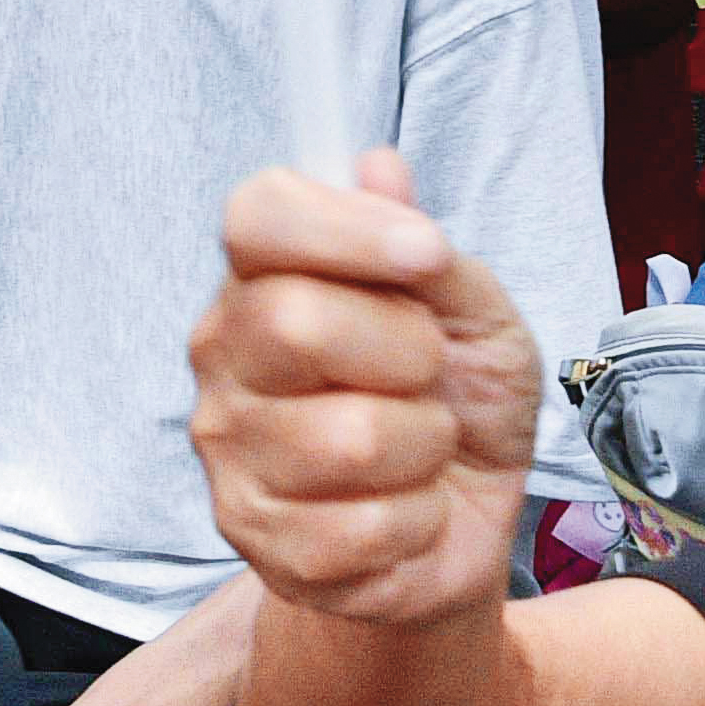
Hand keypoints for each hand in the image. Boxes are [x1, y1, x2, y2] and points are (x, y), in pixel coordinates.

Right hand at [184, 156, 538, 625]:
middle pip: (296, 320)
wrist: (457, 528)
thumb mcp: (479, 317)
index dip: (348, 228)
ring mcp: (229, 449)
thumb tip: (379, 167)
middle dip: (408, 351)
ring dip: (423, 446)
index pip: (258, 216)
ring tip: (418, 449)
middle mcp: (225, 354)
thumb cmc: (459, 407)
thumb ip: (429, 253)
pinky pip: (362, 525)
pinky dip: (416, 520)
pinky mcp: (255, 538)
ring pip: (349, 437)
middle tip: (428, 372)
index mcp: (266, 277)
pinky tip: (404, 511)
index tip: (426, 255)